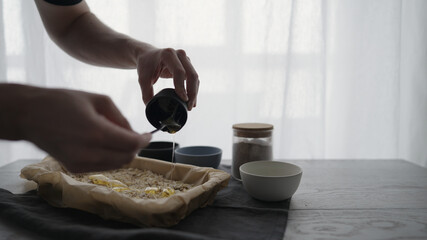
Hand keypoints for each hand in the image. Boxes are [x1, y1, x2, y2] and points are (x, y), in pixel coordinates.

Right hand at [20, 87, 150, 172]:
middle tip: (137, 136)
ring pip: (116, 165)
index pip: (131, 144)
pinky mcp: (74, 168)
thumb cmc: (62, 101)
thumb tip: (133, 133)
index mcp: (96, 132)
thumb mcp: (97, 100)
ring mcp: (80, 163)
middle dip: (136, 148)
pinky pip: (103, 166)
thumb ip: (119, 117)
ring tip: (120, 138)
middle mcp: (89, 152)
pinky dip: (111, 158)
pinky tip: (106, 145)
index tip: (148, 135)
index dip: (144, 140)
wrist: (28, 115)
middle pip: (127, 158)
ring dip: (124, 153)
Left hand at [136, 47, 199, 110]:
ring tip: (190, 106)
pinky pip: (194, 78)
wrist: (148, 55)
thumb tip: (151, 107)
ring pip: (195, 77)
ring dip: (194, 92)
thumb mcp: (143, 78)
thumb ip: (146, 92)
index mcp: (168, 54)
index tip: (183, 100)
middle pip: (191, 74)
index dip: (182, 87)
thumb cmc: (146, 66)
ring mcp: (185, 59)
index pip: (179, 72)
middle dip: (192, 92)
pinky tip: (191, 100)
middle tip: (189, 107)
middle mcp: (179, 54)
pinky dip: (194, 89)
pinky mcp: (188, 65)